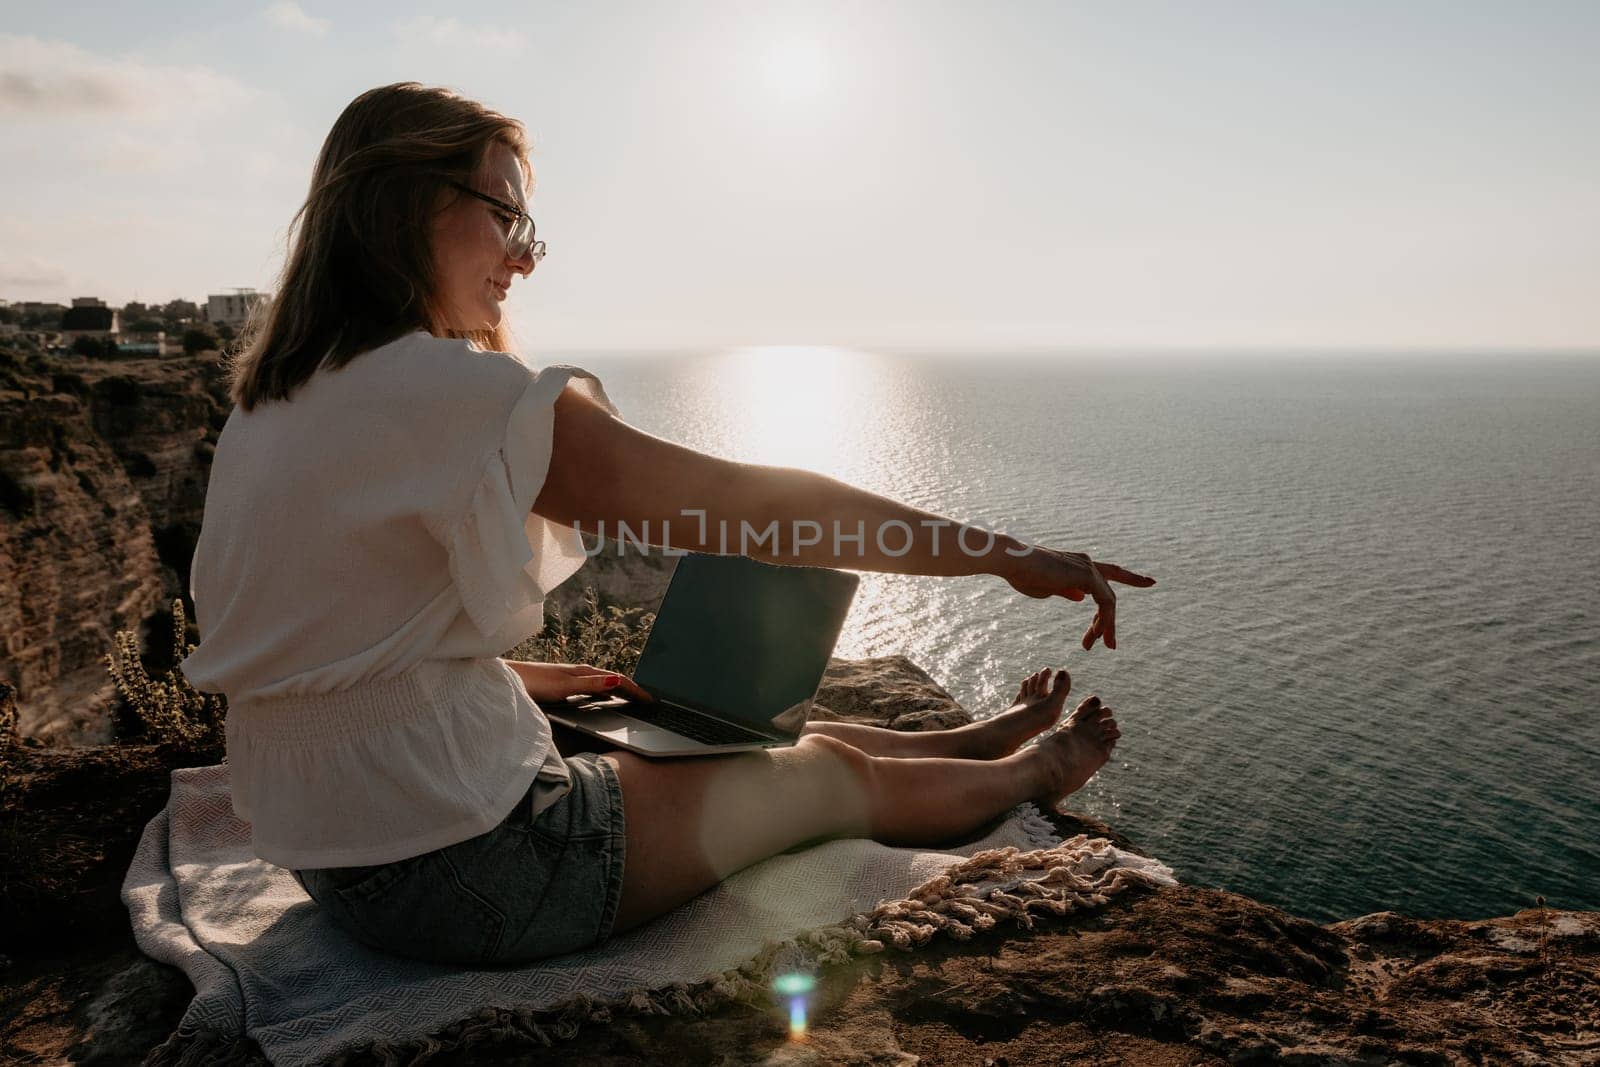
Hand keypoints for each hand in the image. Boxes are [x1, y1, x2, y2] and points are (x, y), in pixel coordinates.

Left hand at [503, 660, 654, 704]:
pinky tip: (603, 701)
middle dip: (633, 689)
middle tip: (649, 700)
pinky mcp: (562, 686)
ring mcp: (571, 679)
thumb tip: (619, 681)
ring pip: (603, 685)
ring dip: (620, 691)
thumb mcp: (565, 686)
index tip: (652, 700)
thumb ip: (591, 685)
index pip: (619, 680)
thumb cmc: (532, 683)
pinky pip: (592, 690)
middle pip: (614, 681)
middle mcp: (580, 674)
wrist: (505, 681)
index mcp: (585, 673)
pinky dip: (605, 694)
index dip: (637, 690)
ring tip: (632, 701)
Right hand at [1002, 545, 1154, 650]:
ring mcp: (1088, 568)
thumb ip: (1066, 591)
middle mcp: (1087, 563)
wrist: (1013, 562)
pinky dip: (1106, 620)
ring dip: (1107, 626)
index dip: (1132, 577)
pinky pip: (1106, 602)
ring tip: (1105, 646)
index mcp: (1078, 565)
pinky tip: (1100, 635)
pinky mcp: (1087, 576)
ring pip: (1109, 601)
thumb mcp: (1047, 588)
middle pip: (1109, 594)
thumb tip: (1081, 598)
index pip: (1111, 573)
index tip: (1151, 582)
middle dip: (1108, 621)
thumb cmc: (1023, 574)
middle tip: (1108, 644)